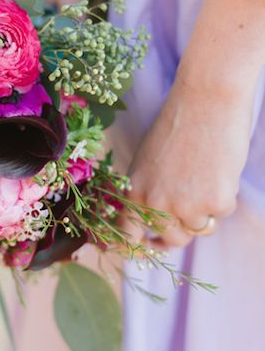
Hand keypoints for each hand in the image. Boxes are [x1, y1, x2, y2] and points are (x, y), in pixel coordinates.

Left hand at [121, 70, 253, 249]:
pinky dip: (224, 195)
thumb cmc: (177, 125)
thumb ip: (145, 191)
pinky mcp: (215, 202)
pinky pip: (221, 212)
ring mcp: (185, 206)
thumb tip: (147, 224)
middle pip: (170, 239)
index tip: (145, 251)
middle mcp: (154, 204)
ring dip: (205, 211)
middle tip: (190, 209)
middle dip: (182, 229)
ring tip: (205, 176)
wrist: (206, 99)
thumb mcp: (147, 161)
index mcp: (133, 192)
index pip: (127, 236)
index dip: (136, 249)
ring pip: (198, 229)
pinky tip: (219, 167)